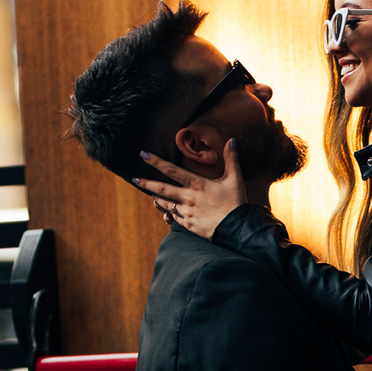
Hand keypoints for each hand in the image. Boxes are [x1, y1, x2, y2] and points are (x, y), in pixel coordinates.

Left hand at [132, 138, 246, 238]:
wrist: (237, 230)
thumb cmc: (236, 204)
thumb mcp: (235, 180)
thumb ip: (232, 160)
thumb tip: (232, 140)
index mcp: (197, 184)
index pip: (172, 170)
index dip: (156, 161)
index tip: (143, 155)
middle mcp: (188, 198)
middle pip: (161, 189)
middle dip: (146, 183)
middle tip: (134, 178)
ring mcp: (186, 212)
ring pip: (165, 204)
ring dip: (157, 198)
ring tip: (152, 194)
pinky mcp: (188, 225)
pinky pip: (173, 217)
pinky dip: (169, 213)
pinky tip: (167, 212)